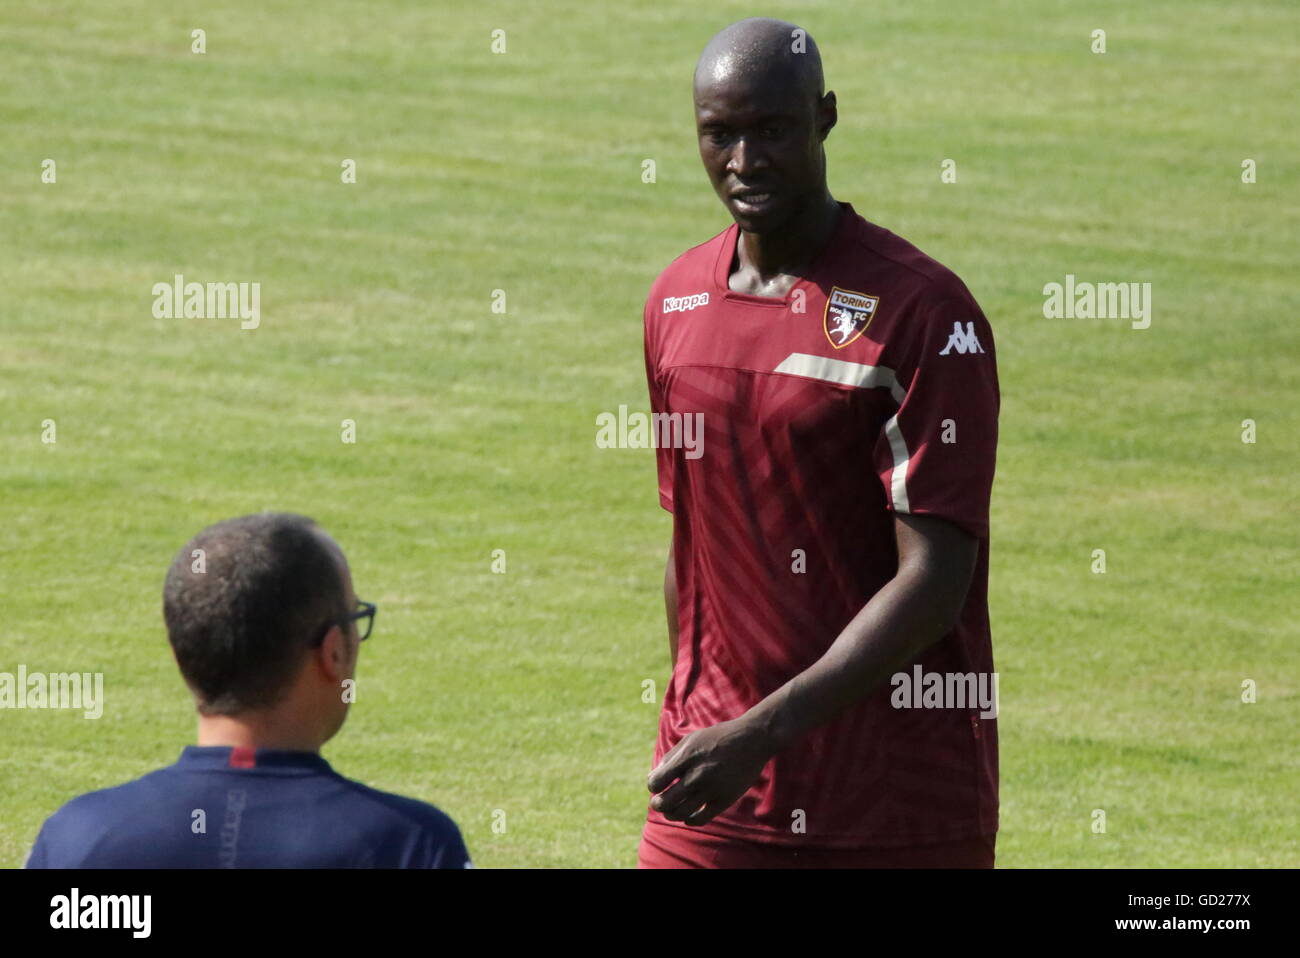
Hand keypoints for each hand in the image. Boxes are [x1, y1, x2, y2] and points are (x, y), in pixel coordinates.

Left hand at [647, 716, 775, 825]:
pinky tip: (688, 814)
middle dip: (658, 804)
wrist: (752, 740)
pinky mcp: (724, 800)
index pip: (657, 781)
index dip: (653, 786)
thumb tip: (653, 778)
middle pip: (666, 801)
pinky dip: (689, 820)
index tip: (657, 786)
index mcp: (687, 757)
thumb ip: (671, 757)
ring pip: (681, 813)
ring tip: (671, 811)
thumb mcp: (691, 739)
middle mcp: (698, 774)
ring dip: (671, 814)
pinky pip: (700, 819)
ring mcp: (712, 788)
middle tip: (659, 803)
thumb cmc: (717, 738)